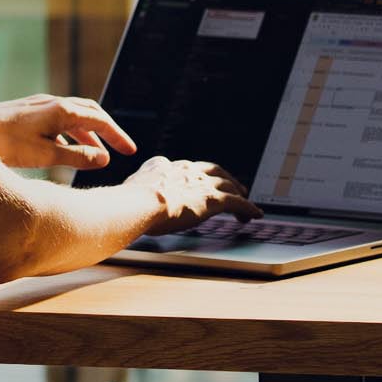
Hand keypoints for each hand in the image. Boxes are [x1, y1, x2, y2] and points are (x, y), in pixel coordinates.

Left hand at [0, 95, 135, 172]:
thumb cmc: (5, 143)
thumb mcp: (45, 154)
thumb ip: (76, 157)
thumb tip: (104, 158)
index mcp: (61, 110)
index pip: (99, 120)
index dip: (117, 136)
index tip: (130, 151)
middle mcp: (53, 103)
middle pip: (91, 113)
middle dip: (108, 131)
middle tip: (122, 149)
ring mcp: (40, 106)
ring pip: (74, 117)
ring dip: (89, 135)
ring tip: (99, 155)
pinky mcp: (29, 113)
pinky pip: (59, 121)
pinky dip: (71, 135)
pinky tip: (69, 151)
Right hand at [137, 158, 251, 229]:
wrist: (141, 203)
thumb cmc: (130, 203)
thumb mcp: (130, 191)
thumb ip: (135, 192)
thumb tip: (127, 201)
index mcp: (164, 166)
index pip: (185, 168)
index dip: (195, 175)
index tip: (197, 182)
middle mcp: (185, 170)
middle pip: (212, 171)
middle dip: (224, 178)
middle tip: (233, 187)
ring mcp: (200, 183)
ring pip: (227, 185)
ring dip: (238, 193)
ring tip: (245, 203)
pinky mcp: (213, 199)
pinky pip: (237, 202)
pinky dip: (248, 208)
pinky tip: (254, 214)